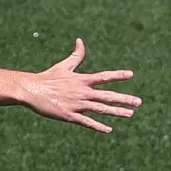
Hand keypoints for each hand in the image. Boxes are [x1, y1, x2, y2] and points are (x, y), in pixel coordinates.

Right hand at [22, 38, 140, 132]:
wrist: (32, 90)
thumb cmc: (48, 77)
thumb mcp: (64, 66)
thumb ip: (76, 55)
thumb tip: (80, 40)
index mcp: (82, 80)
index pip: (103, 77)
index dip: (117, 75)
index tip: (131, 74)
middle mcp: (82, 92)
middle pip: (107, 96)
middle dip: (124, 99)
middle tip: (139, 102)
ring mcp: (77, 105)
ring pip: (101, 109)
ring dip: (116, 112)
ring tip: (130, 114)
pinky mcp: (70, 116)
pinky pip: (87, 122)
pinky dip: (98, 126)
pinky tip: (109, 130)